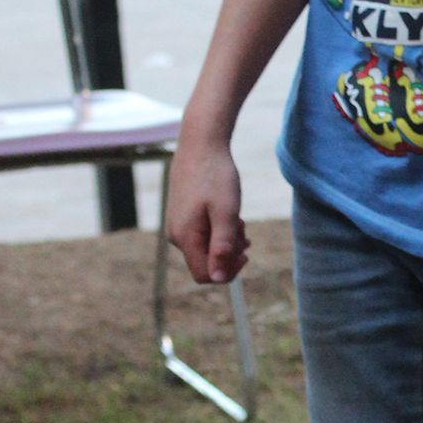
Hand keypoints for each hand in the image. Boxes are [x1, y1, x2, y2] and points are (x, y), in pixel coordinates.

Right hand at [167, 136, 247, 285]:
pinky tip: (229, 216)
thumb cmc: (215, 176)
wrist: (200, 145)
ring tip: (238, 220)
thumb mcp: (226, 213)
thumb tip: (217, 278)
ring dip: (226, 241)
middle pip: (206, 262)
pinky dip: (219, 230)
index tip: (246, 252)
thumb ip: (222, 247)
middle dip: (229, 253)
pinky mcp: (181, 216)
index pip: (205, 275)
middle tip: (243, 230)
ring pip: (206, 248)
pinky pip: (202, 235)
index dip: (227, 271)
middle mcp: (176, 236)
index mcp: (185, 237)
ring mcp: (177, 226)